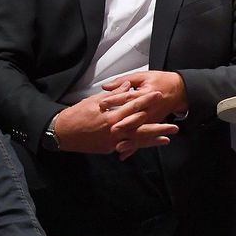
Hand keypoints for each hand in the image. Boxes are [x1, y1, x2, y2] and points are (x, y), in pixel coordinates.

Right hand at [51, 87, 177, 157]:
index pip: (133, 106)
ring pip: (136, 141)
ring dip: (152, 141)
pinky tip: (147, 146)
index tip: (159, 96)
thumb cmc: (77, 114)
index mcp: (111, 117)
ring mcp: (112, 142)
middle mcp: (114, 131)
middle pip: (140, 129)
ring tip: (166, 140)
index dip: (147, 100)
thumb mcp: (94, 101)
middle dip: (158, 128)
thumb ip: (114, 95)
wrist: (62, 133)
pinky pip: (125, 147)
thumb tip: (128, 86)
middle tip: (174, 127)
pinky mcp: (108, 148)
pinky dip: (137, 146)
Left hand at [98, 70, 187, 158]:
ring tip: (119, 146)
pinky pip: (143, 138)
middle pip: (135, 117)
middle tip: (112, 129)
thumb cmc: (161, 81)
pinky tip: (125, 154)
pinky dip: (134, 147)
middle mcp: (150, 108)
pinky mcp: (153, 125)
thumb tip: (106, 86)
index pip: (128, 97)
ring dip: (130, 140)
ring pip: (140, 131)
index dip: (115, 100)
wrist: (179, 90)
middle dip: (124, 124)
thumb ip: (123, 81)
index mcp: (146, 93)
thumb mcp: (142, 76)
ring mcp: (153, 118)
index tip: (102, 103)